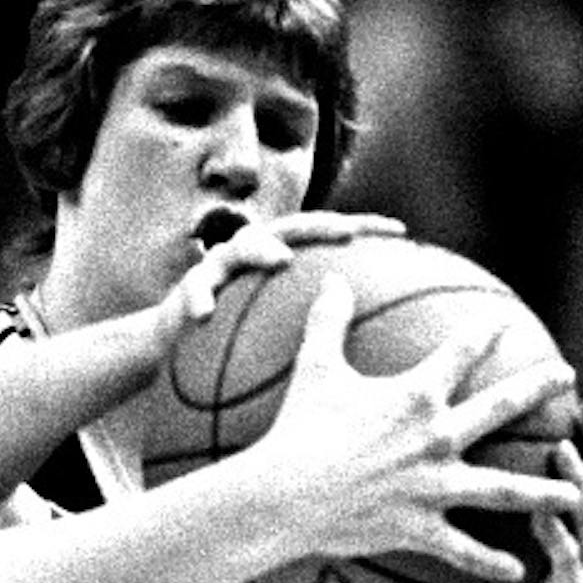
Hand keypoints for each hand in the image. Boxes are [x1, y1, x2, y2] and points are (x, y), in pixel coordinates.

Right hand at [161, 210, 405, 326]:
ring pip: (241, 247)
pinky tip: (204, 315)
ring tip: (280, 259)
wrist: (180, 343)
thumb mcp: (283, 337)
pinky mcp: (190, 286)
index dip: (365, 228)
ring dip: (261, 250)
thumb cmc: (240, 342)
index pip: (331, 236)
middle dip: (320, 226)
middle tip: (348, 233)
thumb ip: (322, 333)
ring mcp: (222, 266)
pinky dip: (199, 298)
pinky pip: (194, 290)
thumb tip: (378, 356)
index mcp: (284, 259)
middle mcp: (256, 253)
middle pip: (292, 228)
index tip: (401, 232)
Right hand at [250, 275, 582, 582]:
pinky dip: (490, 562)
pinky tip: (518, 571)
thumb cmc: (298, 427)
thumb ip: (327, 320)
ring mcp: (433, 487)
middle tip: (567, 377)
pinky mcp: (420, 527)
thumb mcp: (314, 366)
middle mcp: (435, 439)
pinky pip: (463, 549)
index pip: (458, 354)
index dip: (481, 334)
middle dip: (535, 389)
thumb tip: (333, 277)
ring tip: (577, 495)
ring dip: (544, 492)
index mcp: (414, 397)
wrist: (287, 493)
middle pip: (499, 410)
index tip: (502, 322)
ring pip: (502, 490)